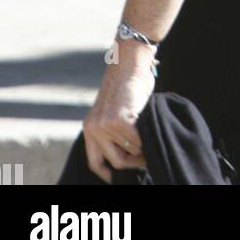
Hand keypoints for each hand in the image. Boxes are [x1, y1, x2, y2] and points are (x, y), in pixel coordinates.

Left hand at [82, 50, 155, 182]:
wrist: (129, 62)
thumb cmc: (126, 85)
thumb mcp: (112, 110)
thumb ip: (112, 130)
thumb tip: (127, 152)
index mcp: (90, 127)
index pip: (94, 162)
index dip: (107, 173)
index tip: (118, 177)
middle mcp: (94, 128)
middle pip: (116, 161)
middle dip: (132, 162)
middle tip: (145, 157)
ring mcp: (105, 125)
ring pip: (130, 150)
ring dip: (142, 147)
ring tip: (149, 138)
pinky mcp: (119, 120)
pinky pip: (137, 140)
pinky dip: (146, 138)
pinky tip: (149, 128)